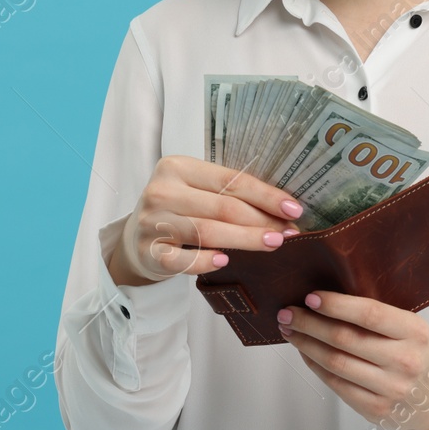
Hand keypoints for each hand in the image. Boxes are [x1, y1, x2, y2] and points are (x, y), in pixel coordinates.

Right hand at [107, 156, 303, 285]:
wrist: (135, 241)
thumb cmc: (177, 212)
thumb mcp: (197, 192)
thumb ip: (229, 195)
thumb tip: (283, 210)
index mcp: (178, 167)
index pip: (231, 180)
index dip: (265, 195)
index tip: (293, 209)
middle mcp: (162, 191)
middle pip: (223, 206)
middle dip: (261, 220)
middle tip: (288, 233)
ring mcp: (151, 222)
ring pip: (207, 231)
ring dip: (244, 239)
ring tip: (272, 244)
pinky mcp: (147, 253)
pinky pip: (180, 260)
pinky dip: (204, 261)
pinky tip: (224, 262)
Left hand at [277, 291, 428, 429]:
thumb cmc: (419, 355)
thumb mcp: (411, 327)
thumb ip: (378, 316)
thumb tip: (327, 299)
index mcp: (414, 332)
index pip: (369, 315)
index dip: (336, 305)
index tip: (311, 297)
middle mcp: (404, 361)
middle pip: (345, 339)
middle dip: (310, 323)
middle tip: (289, 313)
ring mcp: (390, 389)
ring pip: (336, 363)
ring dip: (306, 344)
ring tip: (291, 330)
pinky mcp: (375, 410)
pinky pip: (336, 384)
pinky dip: (315, 366)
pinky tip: (306, 352)